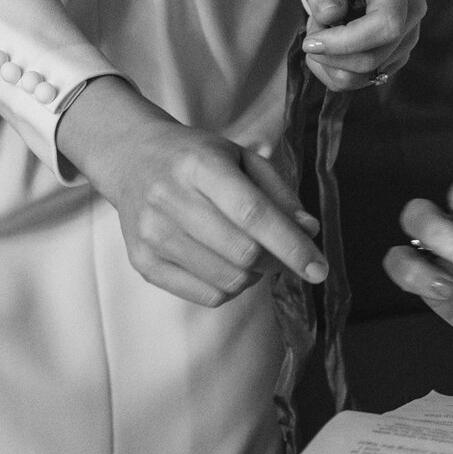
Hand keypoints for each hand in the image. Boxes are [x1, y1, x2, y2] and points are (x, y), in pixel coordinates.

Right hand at [56, 75, 327, 306]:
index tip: (319, 268)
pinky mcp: (142, 262)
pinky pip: (205, 296)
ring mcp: (152, 234)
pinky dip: (231, 288)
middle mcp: (170, 199)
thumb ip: (279, 193)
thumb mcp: (242, 158)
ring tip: (253, 254)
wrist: (133, 159)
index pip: (252, 213)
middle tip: (283, 252)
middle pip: (242, 253)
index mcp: (200, 165)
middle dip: (276, 260)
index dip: (290, 244)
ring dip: (255, 275)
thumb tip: (309, 231)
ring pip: (227, 280)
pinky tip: (228, 264)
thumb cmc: (198, 157)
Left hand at [294, 0, 422, 90]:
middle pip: (373, 58)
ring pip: (366, 75)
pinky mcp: (396, 55)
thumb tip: (330, 16)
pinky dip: (336, 70)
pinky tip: (329, 45)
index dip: (345, 43)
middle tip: (312, 24)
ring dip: (331, 61)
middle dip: (330, 53)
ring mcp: (407, 37)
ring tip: (324, 29)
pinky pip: (363, 80)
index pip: (385, 26)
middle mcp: (411, 13)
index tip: (310, 41)